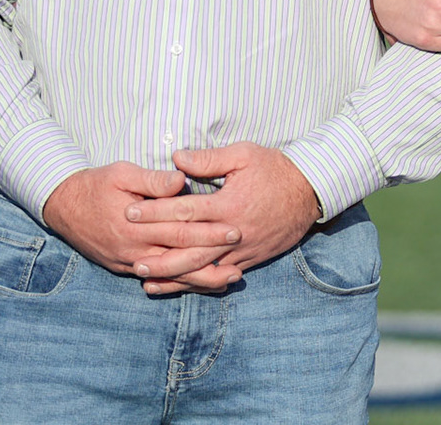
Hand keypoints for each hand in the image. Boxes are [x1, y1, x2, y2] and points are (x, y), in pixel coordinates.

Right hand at [41, 162, 241, 289]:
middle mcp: (134, 249)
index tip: (235, 228)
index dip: (209, 231)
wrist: (63, 208)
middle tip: (243, 254)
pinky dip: (181, 284)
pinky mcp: (126, 268)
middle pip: (180, 257)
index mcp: (135, 224)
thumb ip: (152, 180)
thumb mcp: (122, 173)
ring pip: (171, 276)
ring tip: (231, 278)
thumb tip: (181, 181)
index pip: (179, 230)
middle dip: (213, 257)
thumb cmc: (96, 185)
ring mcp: (129, 263)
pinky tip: (202, 283)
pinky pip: (159, 280)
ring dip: (202, 279)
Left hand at [125, 143, 320, 295]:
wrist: (310, 192)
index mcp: (228, 204)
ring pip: (201, 268)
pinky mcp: (249, 260)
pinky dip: (196, 283)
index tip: (130, 212)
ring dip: (172, 275)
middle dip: (158, 253)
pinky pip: (218, 276)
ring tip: (145, 277)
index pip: (184, 210)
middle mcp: (232, 232)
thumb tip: (176, 159)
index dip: (155, 211)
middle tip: (131, 256)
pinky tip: (177, 286)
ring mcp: (242, 250)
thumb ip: (209, 159)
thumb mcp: (244, 154)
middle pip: (188, 247)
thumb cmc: (275, 169)